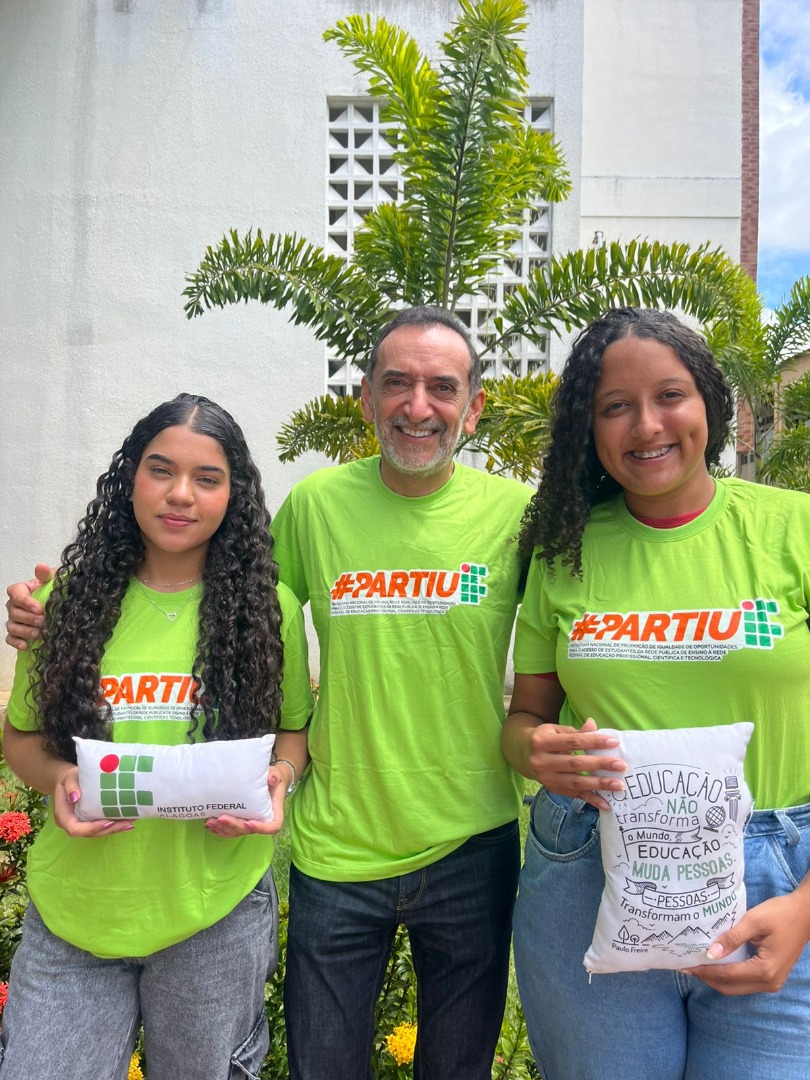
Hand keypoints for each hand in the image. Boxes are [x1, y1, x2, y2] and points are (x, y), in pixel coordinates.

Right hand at [6, 564, 53, 649]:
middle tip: (43, 622)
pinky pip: (10, 639)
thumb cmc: (55, 592)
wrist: (59, 606)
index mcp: (21, 591)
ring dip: (25, 631)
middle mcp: (14, 605)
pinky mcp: (16, 633)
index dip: (25, 601)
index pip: (15, 593)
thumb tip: (41, 566)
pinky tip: (26, 646)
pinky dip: (17, 643)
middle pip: (14, 612)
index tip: (39, 608)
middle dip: (29, 618)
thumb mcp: (54, 581)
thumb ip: (47, 574)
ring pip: (12, 626)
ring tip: (39, 634)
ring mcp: (14, 620)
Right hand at [52, 764, 134, 837]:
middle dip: (109, 830)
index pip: (75, 828)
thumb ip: (70, 786)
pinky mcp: (89, 821)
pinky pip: (101, 827)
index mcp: (63, 816)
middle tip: (127, 823)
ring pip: (97, 832)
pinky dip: (114, 825)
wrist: (69, 781)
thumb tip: (75, 797)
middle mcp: (71, 824)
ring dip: (115, 829)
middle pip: (90, 833)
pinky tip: (128, 822)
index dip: (92, 828)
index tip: (108, 822)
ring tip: (130, 823)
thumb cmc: (68, 779)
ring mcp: (81, 824)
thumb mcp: (68, 778)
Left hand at [204, 765, 289, 837]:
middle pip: (249, 830)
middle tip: (220, 819)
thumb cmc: (273, 778)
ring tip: (210, 822)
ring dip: (223, 829)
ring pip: (237, 832)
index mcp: (273, 812)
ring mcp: (250, 823)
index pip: (272, 826)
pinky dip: (221, 830)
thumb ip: (275, 776)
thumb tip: (271, 779)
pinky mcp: (241, 821)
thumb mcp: (276, 774)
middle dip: (233, 826)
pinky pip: (231, 831)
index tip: (248, 823)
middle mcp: (261, 820)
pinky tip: (211, 826)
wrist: (267, 781)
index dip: (260, 828)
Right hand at [526, 718, 625, 810]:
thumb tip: (593, 726)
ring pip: (576, 783)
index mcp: (542, 742)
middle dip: (600, 764)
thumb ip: (575, 731)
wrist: (522, 754)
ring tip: (618, 785)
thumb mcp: (555, 730)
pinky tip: (606, 804)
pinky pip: (575, 795)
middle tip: (620, 765)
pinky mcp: (553, 789)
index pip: (573, 742)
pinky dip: (591, 800)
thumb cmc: (543, 739)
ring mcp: (547, 778)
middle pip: (575, 763)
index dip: (594, 741)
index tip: (614, 742)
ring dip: (599, 784)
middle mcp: (542, 762)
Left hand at [686, 891, 809, 994]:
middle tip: (685, 965)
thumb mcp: (754, 921)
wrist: (805, 914)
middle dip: (706, 978)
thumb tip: (709, 953)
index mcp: (764, 970)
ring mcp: (771, 982)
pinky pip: (744, 981)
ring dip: (716, 978)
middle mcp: (768, 982)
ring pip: (736, 987)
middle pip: (729, 987)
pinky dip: (728, 975)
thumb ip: (732, 938)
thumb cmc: (781, 914)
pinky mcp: (770, 977)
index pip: (726, 975)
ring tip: (696, 964)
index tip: (684, 965)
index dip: (704, 971)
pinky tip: (715, 963)